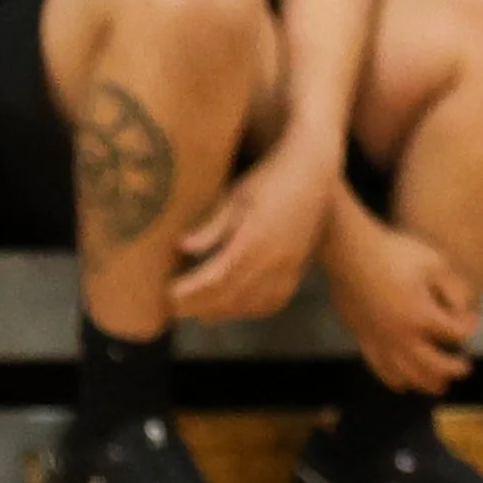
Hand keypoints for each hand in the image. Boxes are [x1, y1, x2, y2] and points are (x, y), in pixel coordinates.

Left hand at [170, 140, 337, 324]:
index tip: (169, 293)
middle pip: (231, 296)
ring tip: (199, 311)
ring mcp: (289, 265)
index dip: (191, 291)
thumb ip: (212, 227)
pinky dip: (252, 310)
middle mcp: (274, 258)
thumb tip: (182, 247)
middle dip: (200, 306)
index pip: (216, 278)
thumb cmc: (269, 178)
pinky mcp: (298, 267)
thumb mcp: (236, 197)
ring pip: (253, 304)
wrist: (313, 171)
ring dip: (224, 312)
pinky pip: (275, 301)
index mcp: (254, 238)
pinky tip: (235, 307)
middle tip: (175, 307)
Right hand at [322, 201, 479, 393]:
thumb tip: (464, 311)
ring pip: (408, 375)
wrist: (350, 253)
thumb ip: (455, 289)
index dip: (469, 327)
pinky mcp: (364, 340)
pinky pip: (381, 370)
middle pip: (435, 366)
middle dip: (454, 369)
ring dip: (428, 383)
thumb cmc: (394, 253)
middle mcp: (403, 336)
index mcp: (423, 316)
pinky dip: (395, 381)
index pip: (456, 333)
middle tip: (465, 368)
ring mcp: (381, 341)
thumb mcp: (435, 262)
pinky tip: (403, 384)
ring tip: (440, 385)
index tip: (473, 322)